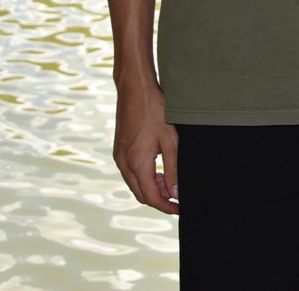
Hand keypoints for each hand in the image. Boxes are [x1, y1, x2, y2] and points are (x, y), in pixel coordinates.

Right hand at [113, 81, 177, 213]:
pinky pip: (130, 172)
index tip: (180, 208)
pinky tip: (157, 168)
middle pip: (141, 194)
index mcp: (137, 163)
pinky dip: (143, 177)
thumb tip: (175, 191)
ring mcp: (118, 157)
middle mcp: (124, 163)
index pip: (151, 197)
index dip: (167, 206)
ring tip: (169, 181)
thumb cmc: (155, 111)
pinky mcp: (118, 150)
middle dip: (159, 198)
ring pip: (134, 184)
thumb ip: (172, 168)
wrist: (134, 90)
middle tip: (177, 196)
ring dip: (151, 187)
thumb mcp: (170, 140)